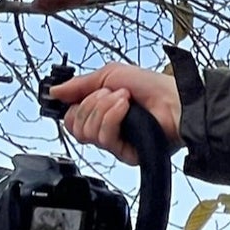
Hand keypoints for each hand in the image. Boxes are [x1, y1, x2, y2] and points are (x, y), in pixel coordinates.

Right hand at [46, 63, 182, 165]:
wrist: (176, 100)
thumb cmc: (151, 86)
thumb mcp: (108, 75)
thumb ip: (78, 85)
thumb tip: (54, 91)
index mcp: (99, 111)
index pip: (70, 117)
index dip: (71, 106)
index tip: (77, 94)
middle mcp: (105, 128)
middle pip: (74, 126)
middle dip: (90, 104)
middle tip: (109, 93)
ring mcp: (115, 142)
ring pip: (87, 132)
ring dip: (103, 109)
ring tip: (123, 99)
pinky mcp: (125, 154)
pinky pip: (104, 139)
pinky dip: (112, 118)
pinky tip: (126, 109)